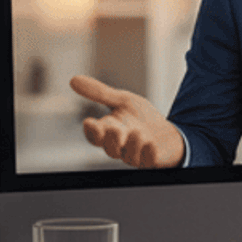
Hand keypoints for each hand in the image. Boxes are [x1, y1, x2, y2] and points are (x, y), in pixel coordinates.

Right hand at [70, 75, 186, 168]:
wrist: (168, 133)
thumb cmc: (142, 118)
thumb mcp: (123, 101)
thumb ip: (101, 93)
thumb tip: (73, 80)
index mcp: (109, 132)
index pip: (94, 136)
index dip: (91, 131)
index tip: (89, 122)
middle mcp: (120, 146)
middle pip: (109, 148)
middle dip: (111, 139)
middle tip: (114, 129)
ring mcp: (135, 155)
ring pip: (128, 156)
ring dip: (132, 145)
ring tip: (138, 132)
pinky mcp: (151, 160)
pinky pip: (147, 161)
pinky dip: (148, 154)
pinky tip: (151, 144)